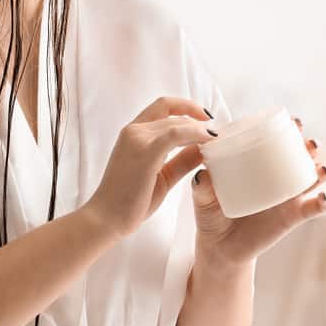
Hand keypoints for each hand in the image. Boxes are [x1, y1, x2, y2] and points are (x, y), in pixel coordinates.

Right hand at [83, 96, 217, 239]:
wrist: (106, 219)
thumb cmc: (130, 201)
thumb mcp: (162, 176)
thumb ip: (181, 160)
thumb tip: (204, 149)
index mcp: (133, 133)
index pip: (163, 107)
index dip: (187, 107)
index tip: (206, 118)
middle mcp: (133, 130)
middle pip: (172, 113)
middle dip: (199, 118)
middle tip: (219, 132)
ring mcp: (137, 139)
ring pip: (176, 121)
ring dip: (199, 127)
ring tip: (217, 139)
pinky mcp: (145, 152)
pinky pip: (175, 134)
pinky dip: (195, 133)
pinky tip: (209, 141)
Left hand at [190, 116, 325, 265]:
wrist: (220, 247)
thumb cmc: (211, 215)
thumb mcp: (203, 198)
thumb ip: (202, 186)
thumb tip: (204, 174)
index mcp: (257, 165)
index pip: (274, 141)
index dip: (286, 129)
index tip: (292, 121)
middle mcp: (276, 177)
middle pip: (299, 156)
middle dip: (309, 146)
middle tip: (309, 142)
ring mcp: (286, 196)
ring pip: (311, 178)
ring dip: (321, 170)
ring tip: (321, 168)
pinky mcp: (292, 217)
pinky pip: (313, 208)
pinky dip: (324, 202)